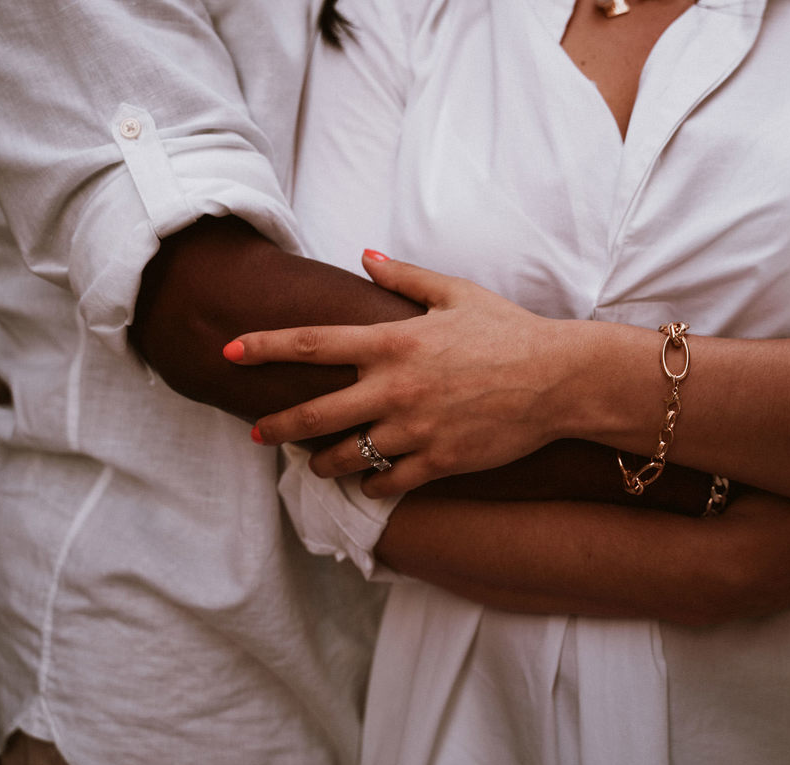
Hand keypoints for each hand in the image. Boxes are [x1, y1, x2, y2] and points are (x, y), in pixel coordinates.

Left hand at [227, 251, 581, 495]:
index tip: (230, 352)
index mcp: (394, 342)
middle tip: (257, 432)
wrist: (559, 379)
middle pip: (314, 414)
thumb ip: (404, 277)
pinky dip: (373, 483)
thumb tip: (365, 256)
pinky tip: (369, 481)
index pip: (312, 344)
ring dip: (321, 461)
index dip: (263, 348)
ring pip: (346, 457)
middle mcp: (396, 388)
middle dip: (276, 426)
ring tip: (315, 461)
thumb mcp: (456, 293)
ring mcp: (416, 429)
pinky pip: (389, 482)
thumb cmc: (509, 330)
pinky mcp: (439, 461)